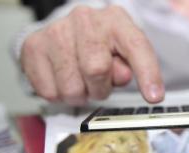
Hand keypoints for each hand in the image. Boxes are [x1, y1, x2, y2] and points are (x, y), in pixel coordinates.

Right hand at [20, 5, 164, 104]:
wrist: (65, 33)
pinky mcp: (33, 47)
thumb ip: (129, 66)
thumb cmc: (100, 46)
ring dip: (79, 94)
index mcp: (116, 21)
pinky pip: (50, 92)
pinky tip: (62, 79)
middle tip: (98, 85)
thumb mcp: (123, 53)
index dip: (147, 74)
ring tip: (80, 81)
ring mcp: (56, 31)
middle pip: (96, 69)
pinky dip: (59, 95)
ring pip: (71, 87)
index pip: (136, 47)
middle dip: (100, 89)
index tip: (154, 97)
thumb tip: (120, 75)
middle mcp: (85, 20)